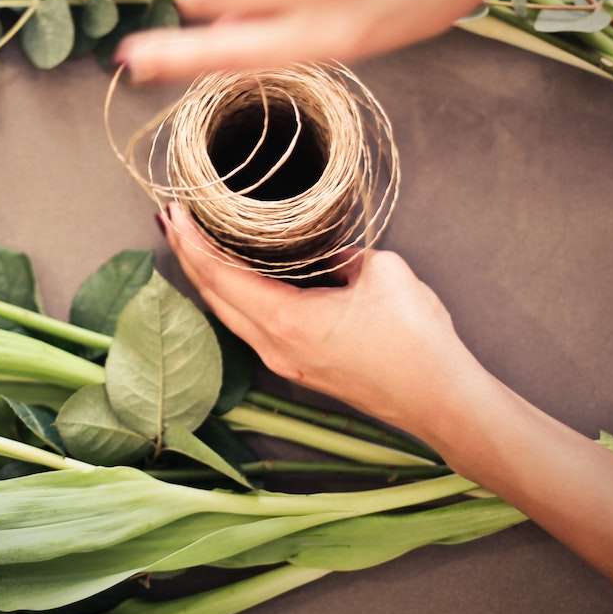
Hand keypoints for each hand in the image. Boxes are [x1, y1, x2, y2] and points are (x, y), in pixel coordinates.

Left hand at [162, 204, 487, 433]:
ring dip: (208, 278)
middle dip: (188, 256)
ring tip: (193, 243)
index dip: (191, 242)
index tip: (173, 212)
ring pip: (229, 314)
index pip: (219, 276)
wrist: (441, 401)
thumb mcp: (382, 272)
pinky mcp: (301, 368)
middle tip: (171, 219)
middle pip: (214, 296)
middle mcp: (275, 346)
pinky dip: (234, 297)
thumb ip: (344, 253)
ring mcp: (285, 362)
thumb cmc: (416, 341)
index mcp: (286, 321)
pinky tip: (235, 279)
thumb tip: (328, 250)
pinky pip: (252, 326)